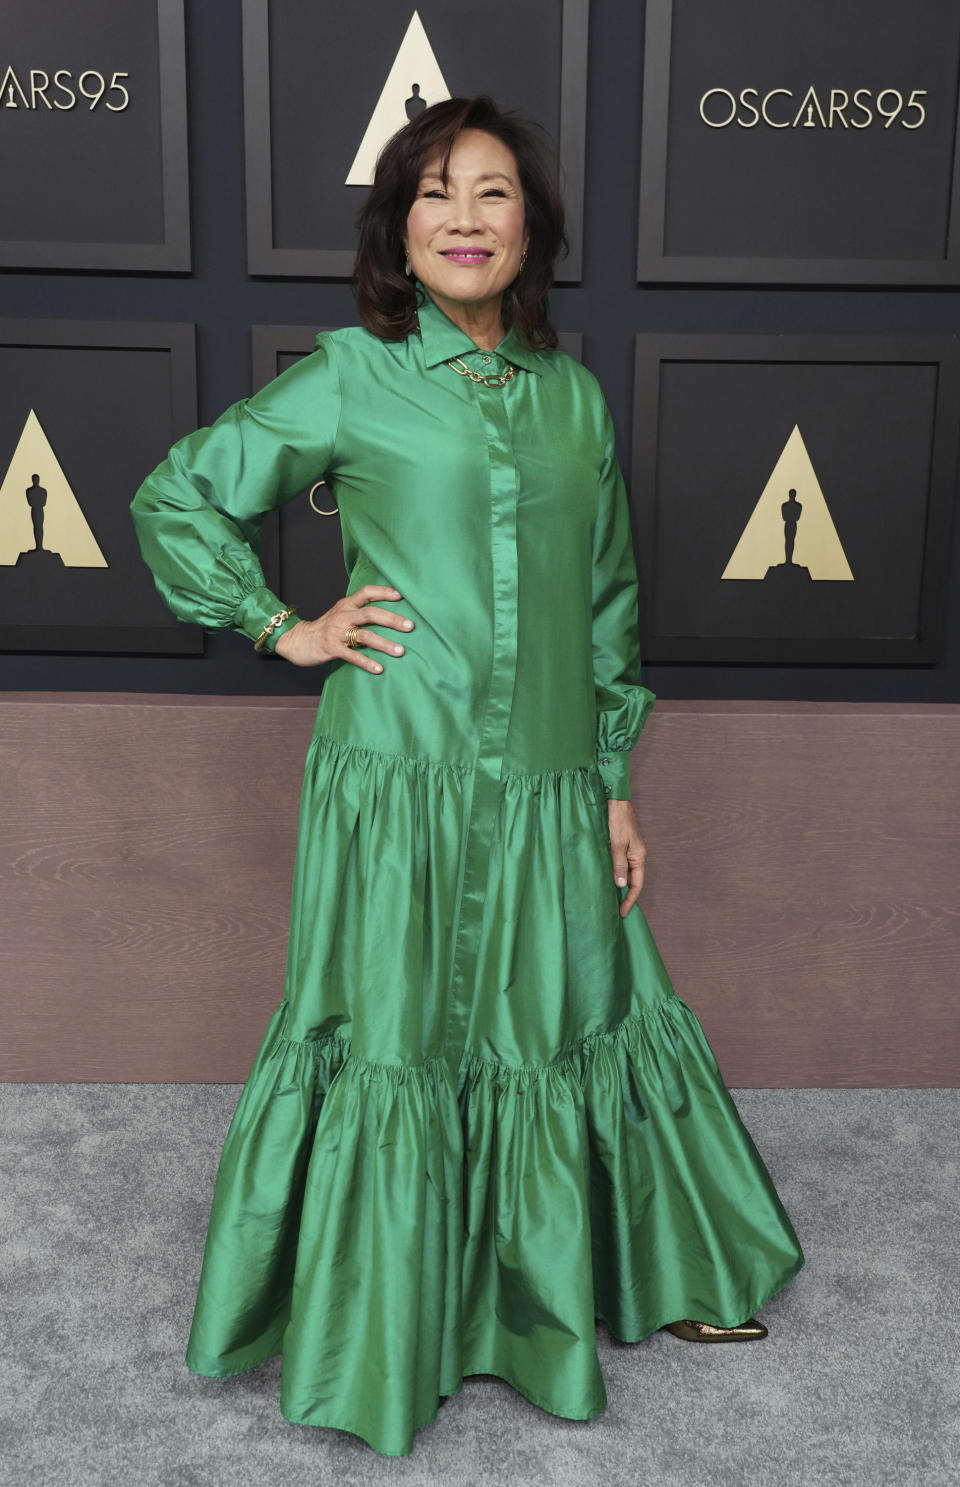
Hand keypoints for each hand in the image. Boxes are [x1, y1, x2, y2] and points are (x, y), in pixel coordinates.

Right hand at [273, 584, 413, 668]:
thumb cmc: (324, 628)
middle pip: (370, 613)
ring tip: (400, 651)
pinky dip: (367, 662)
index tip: (401, 595)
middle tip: (410, 626)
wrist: (297, 640)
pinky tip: (379, 669)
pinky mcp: (332, 649)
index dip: (383, 592)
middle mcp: (343, 616)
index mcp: (346, 605)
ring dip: (384, 643)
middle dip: (392, 619)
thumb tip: (387, 615)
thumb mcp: (340, 614)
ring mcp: (337, 632)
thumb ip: (358, 612)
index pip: (366, 592)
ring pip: (364, 635)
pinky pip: (352, 655)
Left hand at [607, 798, 646, 915]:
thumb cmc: (617, 822)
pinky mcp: (622, 847)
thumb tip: (621, 886)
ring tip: (607, 898)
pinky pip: (620, 865)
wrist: (615, 803)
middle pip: (632, 881)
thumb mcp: (616, 845)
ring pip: (625, 874)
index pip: (637, 885)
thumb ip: (618, 866)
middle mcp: (636, 857)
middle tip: (613, 909)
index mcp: (639, 857)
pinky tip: (605, 879)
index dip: (629, 900)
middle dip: (624, 896)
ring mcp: (630, 852)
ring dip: (617, 885)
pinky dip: (614, 874)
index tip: (622, 912)